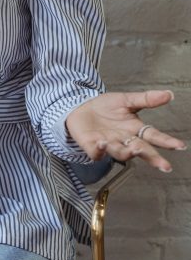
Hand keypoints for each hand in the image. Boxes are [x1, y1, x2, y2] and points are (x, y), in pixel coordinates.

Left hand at [65, 90, 185, 172]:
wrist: (80, 107)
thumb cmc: (105, 107)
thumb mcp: (126, 100)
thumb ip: (146, 99)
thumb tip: (169, 94)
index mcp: (135, 129)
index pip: (154, 136)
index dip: (166, 141)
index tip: (179, 146)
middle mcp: (124, 140)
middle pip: (141, 150)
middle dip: (152, 158)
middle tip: (163, 165)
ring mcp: (109, 145)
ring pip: (120, 153)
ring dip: (127, 152)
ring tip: (133, 149)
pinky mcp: (92, 146)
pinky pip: (96, 152)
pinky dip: (100, 150)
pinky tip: (102, 144)